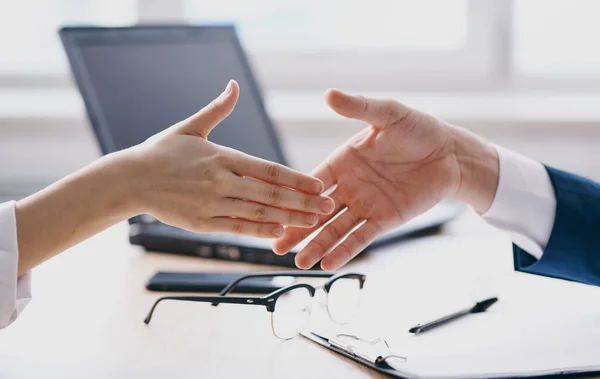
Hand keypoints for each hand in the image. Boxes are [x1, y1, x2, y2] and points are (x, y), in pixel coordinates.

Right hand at [126, 80, 333, 237]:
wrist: (131, 179)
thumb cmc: (161, 151)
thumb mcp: (190, 127)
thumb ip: (217, 109)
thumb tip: (233, 85)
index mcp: (222, 156)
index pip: (268, 169)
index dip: (297, 178)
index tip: (320, 184)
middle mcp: (221, 181)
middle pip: (270, 194)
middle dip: (303, 202)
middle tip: (328, 206)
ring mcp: (212, 205)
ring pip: (258, 213)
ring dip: (288, 218)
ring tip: (313, 222)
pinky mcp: (202, 223)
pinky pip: (237, 228)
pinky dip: (260, 231)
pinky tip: (279, 233)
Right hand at [272, 89, 498, 269]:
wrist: (450, 154)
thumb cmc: (418, 129)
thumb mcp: (387, 114)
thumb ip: (358, 108)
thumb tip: (329, 94)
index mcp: (343, 162)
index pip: (312, 182)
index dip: (294, 196)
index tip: (274, 208)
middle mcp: (349, 186)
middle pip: (317, 211)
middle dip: (298, 228)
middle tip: (276, 246)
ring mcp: (365, 205)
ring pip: (335, 229)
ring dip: (317, 245)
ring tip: (299, 262)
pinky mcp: (384, 220)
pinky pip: (361, 238)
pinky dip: (345, 251)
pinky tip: (327, 264)